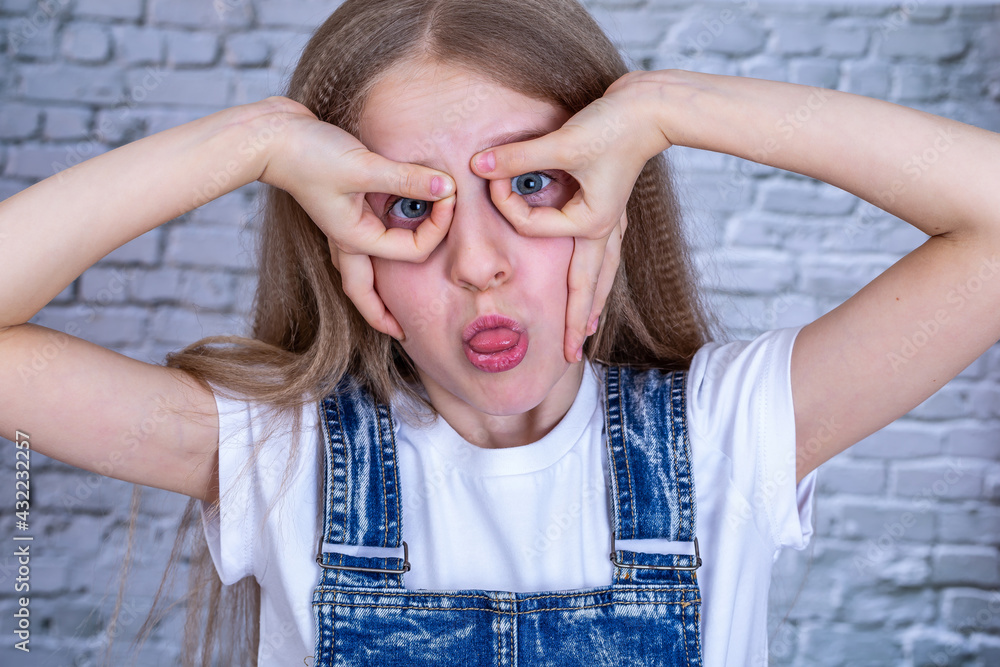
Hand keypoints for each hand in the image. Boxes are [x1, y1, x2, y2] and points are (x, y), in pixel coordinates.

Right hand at [258, 99, 454, 339]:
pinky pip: (362, 242)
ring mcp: (341, 228)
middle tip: (403, 331)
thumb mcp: (363, 168)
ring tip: (391, 304)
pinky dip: (376, 252)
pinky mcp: (341, 209)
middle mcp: (347, 241)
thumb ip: (407, 179)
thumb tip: (447, 186)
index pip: (413, 251)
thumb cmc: (310, 155)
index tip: (450, 192)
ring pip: (361, 272)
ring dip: (376, 290)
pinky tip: (386, 242)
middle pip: (365, 293)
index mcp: (355, 240)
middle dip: (383, 315)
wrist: (271, 137)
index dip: (439, 225)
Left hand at [469, 72, 669, 361]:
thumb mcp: (562, 143)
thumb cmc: (613, 126)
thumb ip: (517, 158)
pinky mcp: (613, 206)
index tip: (491, 176)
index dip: (509, 206)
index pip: (536, 229)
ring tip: (589, 328)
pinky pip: (606, 252)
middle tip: (570, 355)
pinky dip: (600, 273)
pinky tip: (600, 279)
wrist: (652, 107)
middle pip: (590, 285)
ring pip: (603, 272)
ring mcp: (613, 220)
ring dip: (594, 301)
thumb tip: (478, 166)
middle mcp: (605, 228)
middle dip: (578, 321)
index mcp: (593, 222)